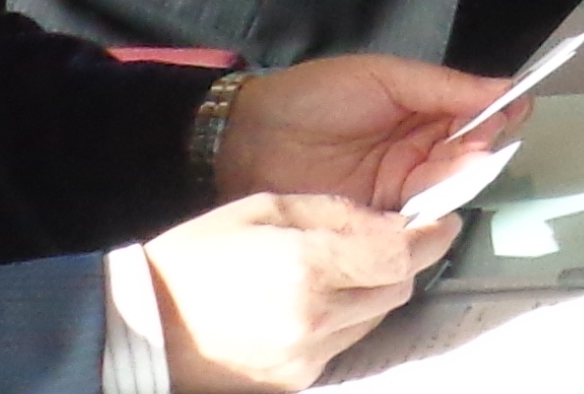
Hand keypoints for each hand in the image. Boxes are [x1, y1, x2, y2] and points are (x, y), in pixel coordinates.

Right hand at [145, 191, 454, 391]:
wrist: (143, 325)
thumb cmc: (198, 256)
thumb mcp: (267, 207)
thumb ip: (336, 214)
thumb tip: (392, 220)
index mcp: (308, 266)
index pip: (401, 254)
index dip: (431, 234)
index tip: (441, 220)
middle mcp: (316, 318)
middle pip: (396, 289)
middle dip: (400, 261)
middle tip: (385, 238)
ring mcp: (307, 356)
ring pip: (375, 318)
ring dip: (372, 291)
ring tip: (338, 268)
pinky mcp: (297, 380)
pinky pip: (344, 344)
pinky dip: (342, 319)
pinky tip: (312, 301)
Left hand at [216, 54, 519, 208]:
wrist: (249, 137)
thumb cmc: (316, 95)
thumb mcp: (382, 77)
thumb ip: (441, 86)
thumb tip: (505, 86)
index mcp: (420, 111)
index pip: (471, 114)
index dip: (496, 112)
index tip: (517, 107)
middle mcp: (415, 151)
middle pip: (465, 153)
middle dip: (481, 145)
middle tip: (486, 139)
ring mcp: (396, 188)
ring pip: (445, 186)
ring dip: (460, 175)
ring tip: (467, 162)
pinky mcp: (375, 220)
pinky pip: (414, 219)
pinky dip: (432, 213)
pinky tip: (441, 201)